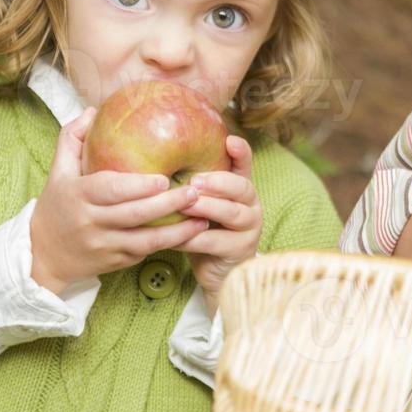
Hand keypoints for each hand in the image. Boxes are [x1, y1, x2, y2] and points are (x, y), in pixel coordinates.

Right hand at [28, 107, 209, 293]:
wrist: (43, 255)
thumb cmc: (57, 205)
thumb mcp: (58, 171)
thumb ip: (72, 137)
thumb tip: (94, 111)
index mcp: (78, 195)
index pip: (110, 190)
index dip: (138, 187)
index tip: (164, 179)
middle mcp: (91, 223)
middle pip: (133, 215)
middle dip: (167, 205)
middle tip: (196, 191)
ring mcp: (105, 245)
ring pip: (145, 240)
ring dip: (177, 230)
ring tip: (204, 215)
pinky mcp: (116, 262)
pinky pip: (146, 252)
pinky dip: (170, 243)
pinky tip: (192, 232)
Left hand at [178, 134, 262, 297]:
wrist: (216, 270)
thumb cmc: (204, 231)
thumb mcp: (201, 206)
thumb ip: (193, 187)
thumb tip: (160, 166)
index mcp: (241, 190)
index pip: (245, 166)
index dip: (241, 153)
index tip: (230, 141)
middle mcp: (251, 205)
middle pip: (241, 187)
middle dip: (217, 182)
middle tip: (194, 182)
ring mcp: (250, 228)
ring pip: (231, 212)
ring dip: (205, 208)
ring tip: (183, 207)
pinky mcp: (240, 250)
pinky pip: (215, 241)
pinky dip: (193, 238)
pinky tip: (175, 237)